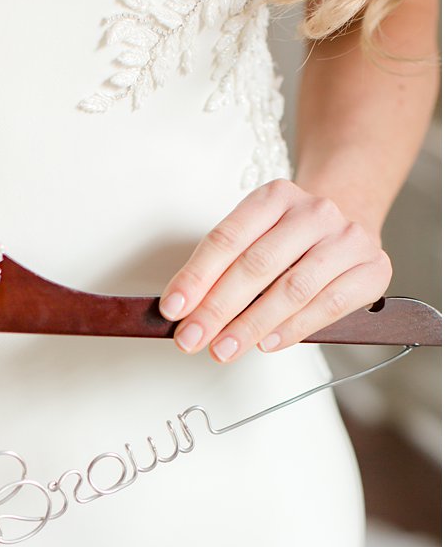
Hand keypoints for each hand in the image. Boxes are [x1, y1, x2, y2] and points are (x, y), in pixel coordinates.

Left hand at [160, 178, 390, 362]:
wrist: (347, 225)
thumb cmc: (287, 240)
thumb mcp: (251, 238)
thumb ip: (219, 269)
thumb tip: (182, 311)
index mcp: (275, 197)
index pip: (226, 239)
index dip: (196, 277)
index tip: (173, 309)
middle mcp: (315, 211)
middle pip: (257, 265)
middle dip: (217, 308)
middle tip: (191, 339)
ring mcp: (348, 239)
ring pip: (293, 288)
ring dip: (251, 325)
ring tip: (223, 349)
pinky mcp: (373, 269)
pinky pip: (328, 304)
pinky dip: (294, 328)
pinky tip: (266, 343)